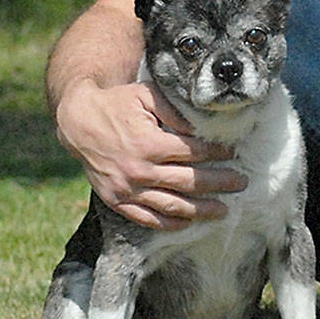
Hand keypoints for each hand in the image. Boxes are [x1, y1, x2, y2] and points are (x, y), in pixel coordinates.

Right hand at [54, 78, 247, 228]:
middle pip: (189, 182)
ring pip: (172, 205)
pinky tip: (188, 222)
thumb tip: (199, 128)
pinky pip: (147, 218)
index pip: (193, 153)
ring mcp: (127, 189)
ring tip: (224, 211)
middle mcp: (139, 170)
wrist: (78, 122)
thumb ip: (174, 110)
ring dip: (201, 210)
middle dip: (220, 184)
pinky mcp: (117, 200)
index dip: (216, 154)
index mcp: (149, 143)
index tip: (232, 154)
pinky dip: (169, 223)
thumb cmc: (116, 104)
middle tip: (241, 183)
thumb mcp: (145, 95)